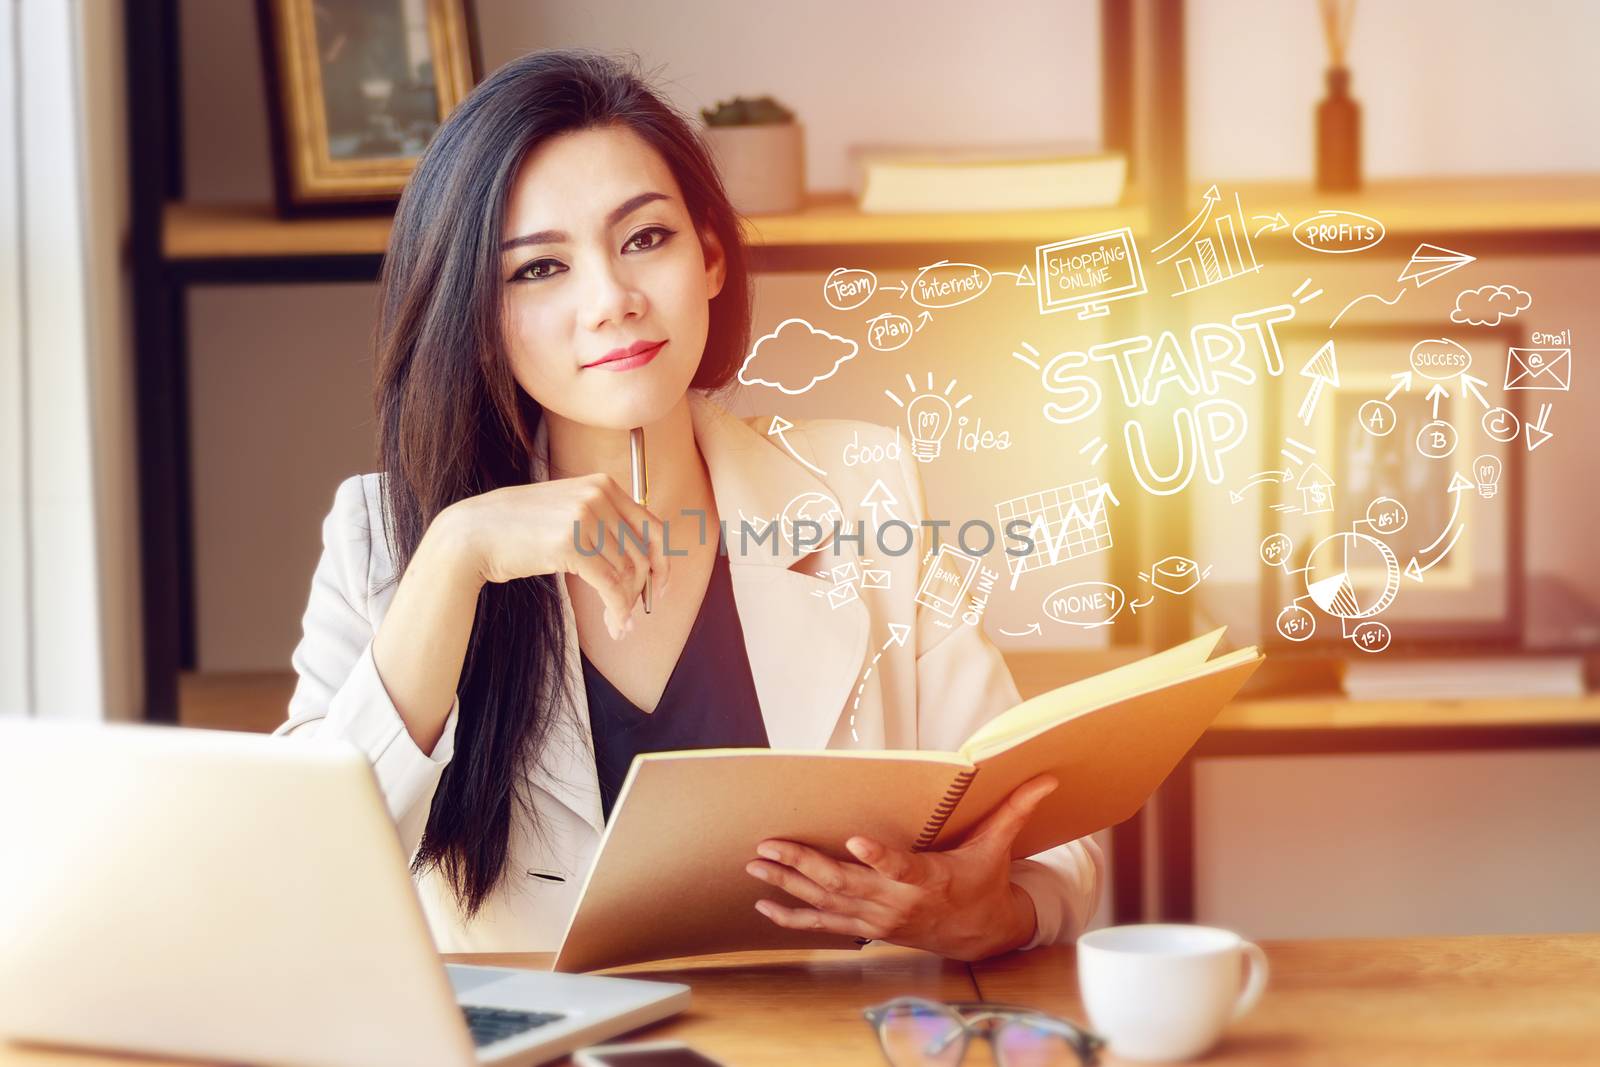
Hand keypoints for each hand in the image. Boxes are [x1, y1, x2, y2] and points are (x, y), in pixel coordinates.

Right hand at [440, 473, 668, 639]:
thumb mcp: (566, 511)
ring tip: (620, 625)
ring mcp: (585, 518)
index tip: (659, 587)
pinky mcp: (572, 545)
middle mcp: (598, 495)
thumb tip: (640, 561)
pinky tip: (614, 624)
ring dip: (627, 605)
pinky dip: (618, 609)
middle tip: (637, 614)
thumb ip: (602, 523)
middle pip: (643, 552)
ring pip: (628, 572)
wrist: (471, 535)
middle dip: (644, 589)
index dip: (662, 562)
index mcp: (602, 484)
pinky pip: (611, 585)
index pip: (652, 526)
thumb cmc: (516, 529)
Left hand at [745, 773, 1058, 960]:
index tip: (854, 842)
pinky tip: (763, 907)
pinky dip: (792, 919)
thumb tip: (1046, 777)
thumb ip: (1014, 809)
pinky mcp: (866, 927)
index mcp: (929, 879)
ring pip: (826, 903)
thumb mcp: (997, 846)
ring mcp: (877, 918)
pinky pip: (823, 926)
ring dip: (788, 884)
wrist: (978, 933)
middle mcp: (898, 902)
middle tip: (771, 845)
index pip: (901, 868)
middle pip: (846, 884)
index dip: (878, 858)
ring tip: (756, 864)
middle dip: (804, 865)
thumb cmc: (982, 880)